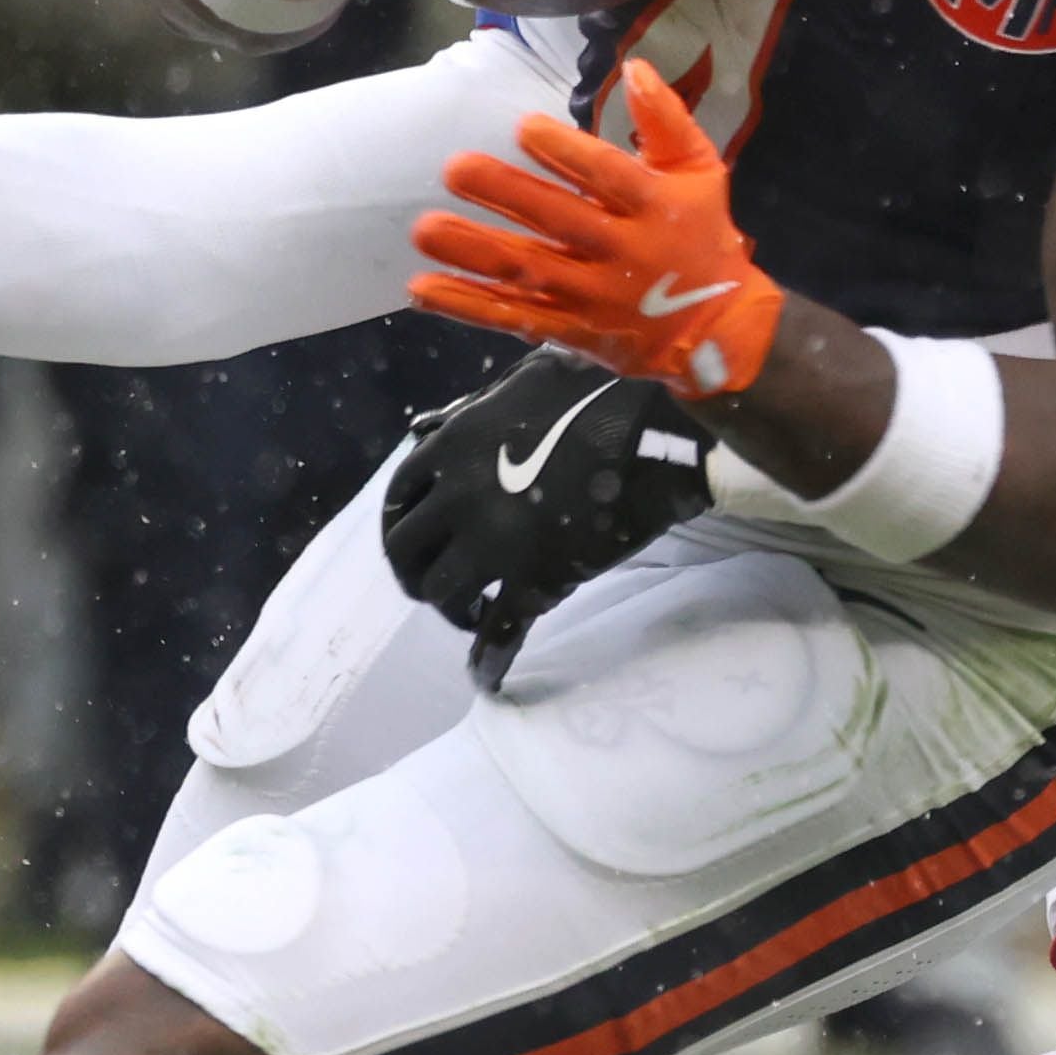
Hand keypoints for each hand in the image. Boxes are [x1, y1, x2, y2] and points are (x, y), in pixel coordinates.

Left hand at [383, 350, 713, 692]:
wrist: (657, 436)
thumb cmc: (599, 393)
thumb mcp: (526, 378)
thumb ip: (477, 405)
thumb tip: (430, 425)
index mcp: (451, 448)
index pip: (398, 497)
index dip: (401, 525)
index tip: (414, 540)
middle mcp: (458, 498)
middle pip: (405, 551)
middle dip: (415, 572)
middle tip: (434, 584)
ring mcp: (494, 544)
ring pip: (442, 592)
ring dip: (451, 607)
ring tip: (470, 613)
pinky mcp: (535, 580)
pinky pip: (500, 630)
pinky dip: (488, 658)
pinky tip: (485, 676)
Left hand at [408, 63, 786, 400]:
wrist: (718, 327)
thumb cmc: (702, 236)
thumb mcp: (701, 172)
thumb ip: (667, 122)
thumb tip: (636, 67)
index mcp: (653, 207)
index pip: (607, 175)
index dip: (567, 152)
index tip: (524, 128)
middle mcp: (619, 251)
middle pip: (557, 221)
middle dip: (505, 194)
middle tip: (454, 168)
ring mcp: (591, 295)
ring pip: (527, 271)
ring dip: (474, 251)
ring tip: (425, 230)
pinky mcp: (571, 328)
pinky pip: (515, 317)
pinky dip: (469, 306)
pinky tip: (423, 290)